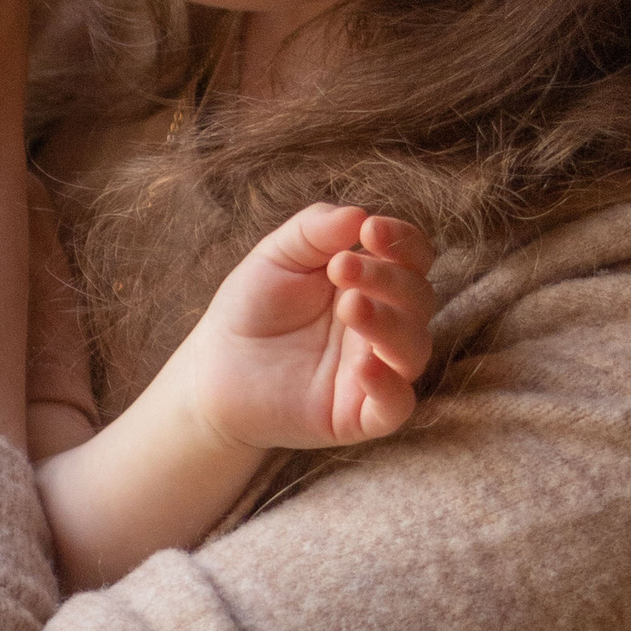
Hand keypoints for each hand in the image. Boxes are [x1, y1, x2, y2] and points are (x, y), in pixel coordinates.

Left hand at [175, 208, 434, 452]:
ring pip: (413, 349)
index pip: (413, 258)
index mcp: (373, 283)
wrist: (213, 370)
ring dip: (389, 324)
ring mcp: (376, 371)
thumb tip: (360, 215)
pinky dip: (388, 386)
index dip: (403, 242)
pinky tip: (362, 366)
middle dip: (388, 279)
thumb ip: (315, 230)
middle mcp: (383, 326)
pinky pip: (395, 406)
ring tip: (350, 306)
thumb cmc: (251, 308)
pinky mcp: (360, 415)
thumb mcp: (277, 256)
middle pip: (418, 299)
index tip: (370, 231)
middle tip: (341, 269)